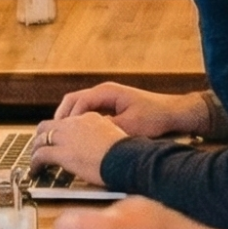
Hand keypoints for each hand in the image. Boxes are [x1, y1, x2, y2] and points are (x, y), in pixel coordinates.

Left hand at [29, 113, 123, 183]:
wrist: (127, 158)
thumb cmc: (127, 153)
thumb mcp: (115, 137)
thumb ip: (103, 138)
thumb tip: (101, 147)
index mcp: (91, 118)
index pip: (69, 122)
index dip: (61, 132)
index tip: (60, 141)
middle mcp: (76, 124)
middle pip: (49, 125)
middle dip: (42, 136)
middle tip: (40, 147)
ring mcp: (68, 137)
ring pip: (41, 138)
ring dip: (36, 149)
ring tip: (35, 161)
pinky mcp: (62, 153)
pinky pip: (40, 155)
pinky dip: (35, 163)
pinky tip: (35, 171)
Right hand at [52, 81, 209, 137]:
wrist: (174, 112)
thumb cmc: (156, 116)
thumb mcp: (131, 125)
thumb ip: (108, 128)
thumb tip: (87, 135)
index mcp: (107, 92)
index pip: (78, 102)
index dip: (68, 118)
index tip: (62, 133)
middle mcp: (104, 92)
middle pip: (72, 101)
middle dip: (62, 117)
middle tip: (53, 135)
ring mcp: (106, 98)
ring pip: (78, 105)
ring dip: (69, 119)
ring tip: (61, 137)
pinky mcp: (110, 107)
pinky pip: (87, 111)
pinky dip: (79, 121)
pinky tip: (77, 136)